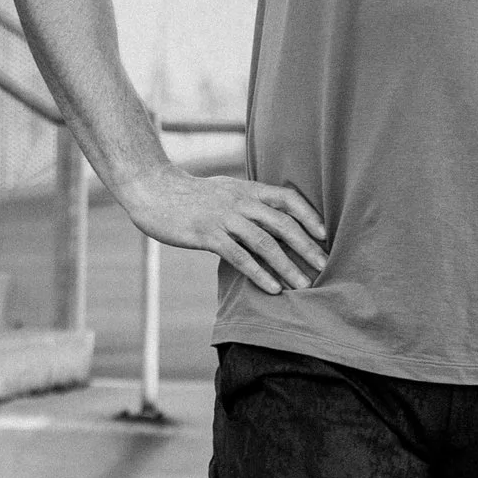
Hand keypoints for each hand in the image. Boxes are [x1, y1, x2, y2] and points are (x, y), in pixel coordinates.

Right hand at [117, 164, 327, 293]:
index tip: (325, 235)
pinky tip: (272, 288)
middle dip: (306, 247)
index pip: (287, 198)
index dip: (309, 215)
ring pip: (264, 242)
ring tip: (303, 285)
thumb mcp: (223, 189)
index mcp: (246, 189)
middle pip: (282, 223)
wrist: (152, 190)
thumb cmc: (189, 194)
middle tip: (324, 267)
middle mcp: (239, 201)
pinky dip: (258, 273)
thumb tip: (271, 217)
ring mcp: (222, 217)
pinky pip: (238, 256)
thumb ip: (246, 200)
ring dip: (287, 265)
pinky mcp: (206, 234)